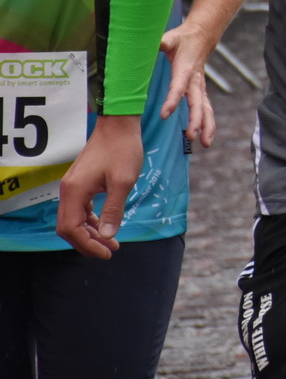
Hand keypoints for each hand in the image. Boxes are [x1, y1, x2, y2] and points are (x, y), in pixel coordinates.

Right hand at [56, 114, 142, 258]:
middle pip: (68, 227)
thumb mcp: (123, 182)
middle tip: (109, 251)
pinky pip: (79, 208)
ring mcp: (72, 186)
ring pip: (73, 219)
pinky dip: (90, 220)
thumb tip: (106, 236)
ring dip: (90, 232)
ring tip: (111, 242)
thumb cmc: (123, 150)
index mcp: (74, 191)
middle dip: (87, 242)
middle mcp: (68, 190)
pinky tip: (104, 225)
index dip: (87, 245)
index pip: (71, 229)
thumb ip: (113, 210)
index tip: (107, 253)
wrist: (119, 125)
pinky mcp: (80, 182)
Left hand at [160, 19, 221, 146]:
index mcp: (185, 70)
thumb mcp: (171, 37)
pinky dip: (208, 124)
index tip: (164, 115)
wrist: (201, 38)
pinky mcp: (200, 92)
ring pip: (206, 109)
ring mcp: (200, 88)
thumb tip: (157, 43)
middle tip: (191, 136)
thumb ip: (163, 41)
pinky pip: (206, 110)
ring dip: (207, 126)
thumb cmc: (182, 39)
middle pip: (198, 103)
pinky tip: (206, 139)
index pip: (179, 87)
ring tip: (205, 144)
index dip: (172, 100)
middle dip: (196, 120)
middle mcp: (195, 81)